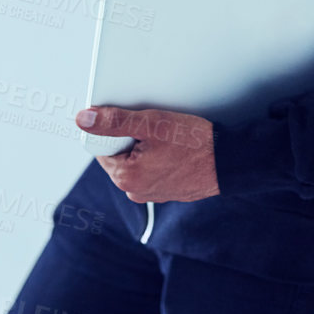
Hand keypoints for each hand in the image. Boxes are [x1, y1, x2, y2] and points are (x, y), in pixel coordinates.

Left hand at [76, 106, 219, 202]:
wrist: (229, 161)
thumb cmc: (195, 144)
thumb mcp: (151, 124)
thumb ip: (114, 122)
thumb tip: (84, 120)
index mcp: (126, 177)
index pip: (102, 146)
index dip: (116, 130)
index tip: (135, 124)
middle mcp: (135, 191)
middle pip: (118, 154)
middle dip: (131, 138)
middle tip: (155, 130)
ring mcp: (151, 194)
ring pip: (136, 161)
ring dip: (146, 147)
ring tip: (168, 140)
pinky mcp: (165, 191)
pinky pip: (151, 169)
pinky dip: (158, 157)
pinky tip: (175, 150)